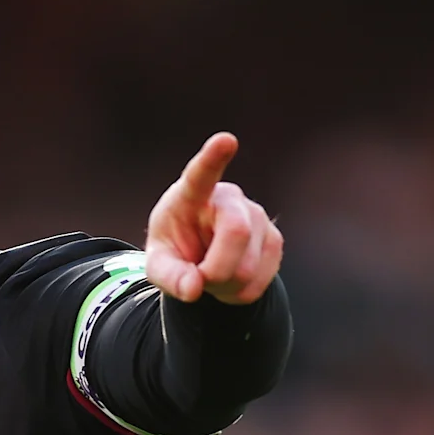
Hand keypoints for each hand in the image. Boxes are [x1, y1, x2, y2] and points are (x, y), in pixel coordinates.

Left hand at [144, 132, 283, 305]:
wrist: (202, 258)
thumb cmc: (175, 250)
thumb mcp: (159, 265)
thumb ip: (169, 276)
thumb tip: (194, 288)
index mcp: (191, 195)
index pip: (201, 175)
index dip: (213, 158)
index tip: (225, 140)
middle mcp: (229, 199)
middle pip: (236, 233)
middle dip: (215, 270)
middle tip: (198, 281)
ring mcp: (256, 217)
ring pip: (248, 266)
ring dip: (224, 286)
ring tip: (211, 275)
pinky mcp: (274, 240)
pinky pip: (259, 281)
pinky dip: (239, 294)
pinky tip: (229, 281)